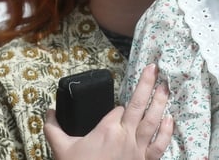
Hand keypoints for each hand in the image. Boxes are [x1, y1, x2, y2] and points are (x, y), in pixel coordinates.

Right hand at [44, 64, 172, 159]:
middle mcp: (125, 136)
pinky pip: (159, 145)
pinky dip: (166, 132)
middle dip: (146, 84)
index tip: (113, 113)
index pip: (116, 110)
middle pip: (138, 105)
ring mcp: (137, 149)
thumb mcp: (61, 149)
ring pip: (152, 120)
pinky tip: (170, 119)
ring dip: (160, 101)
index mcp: (106, 130)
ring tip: (165, 86)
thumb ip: (54, 129)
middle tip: (154, 68)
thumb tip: (49, 112)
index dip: (116, 109)